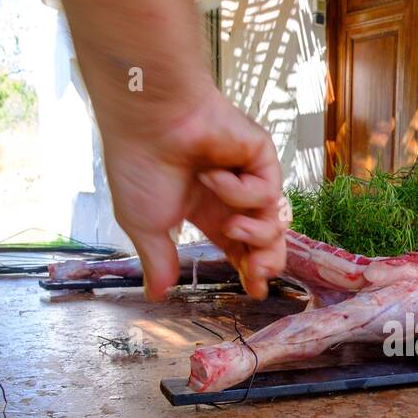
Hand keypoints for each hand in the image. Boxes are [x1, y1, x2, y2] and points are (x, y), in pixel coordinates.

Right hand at [99, 85, 286, 300]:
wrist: (148, 121)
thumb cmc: (140, 165)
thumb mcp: (145, 226)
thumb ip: (158, 262)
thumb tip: (156, 296)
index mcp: (207, 212)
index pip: (240, 248)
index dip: (250, 271)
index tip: (254, 291)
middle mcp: (231, 195)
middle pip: (267, 240)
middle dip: (266, 262)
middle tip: (254, 271)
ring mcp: (248, 174)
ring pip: (276, 220)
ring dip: (257, 233)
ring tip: (231, 225)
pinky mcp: (261, 155)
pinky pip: (268, 190)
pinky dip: (240, 191)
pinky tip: (214, 175)